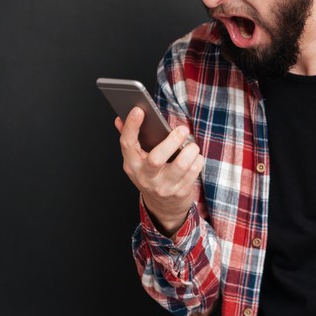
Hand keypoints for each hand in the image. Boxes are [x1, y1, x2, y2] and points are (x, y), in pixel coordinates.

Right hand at [115, 107, 203, 235]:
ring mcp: (163, 187)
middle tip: (182, 129)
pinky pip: (193, 171)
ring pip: (180, 166)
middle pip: (156, 159)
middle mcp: (145, 177)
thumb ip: (131, 139)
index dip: (131, 126)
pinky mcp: (179, 192)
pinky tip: (194, 156)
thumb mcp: (137, 160)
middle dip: (171, 141)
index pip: (127, 144)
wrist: (163, 206)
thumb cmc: (151, 174)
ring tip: (191, 145)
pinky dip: (197, 160)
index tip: (139, 110)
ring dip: (190, 151)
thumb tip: (118, 119)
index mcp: (132, 165)